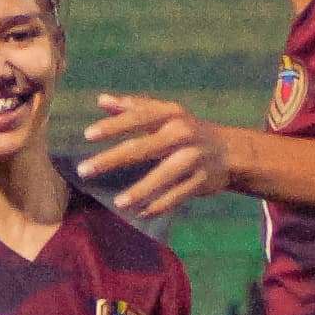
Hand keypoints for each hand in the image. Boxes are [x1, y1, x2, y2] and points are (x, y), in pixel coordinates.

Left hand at [79, 94, 233, 217]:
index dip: (113, 126)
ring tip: (118, 203)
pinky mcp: (202, 180)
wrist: (230, 151)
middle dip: (112, 159)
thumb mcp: (165, 114)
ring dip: (141, 190)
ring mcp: (193, 158)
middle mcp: (182, 134)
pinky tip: (140, 213)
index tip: (88, 135)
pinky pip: (178, 195)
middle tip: (84, 170)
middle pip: (143, 147)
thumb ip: (133, 108)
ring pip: (164, 175)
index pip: (138, 118)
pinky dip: (159, 206)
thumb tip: (101, 100)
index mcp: (170, 115)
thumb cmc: (186, 130)